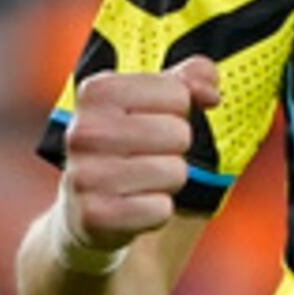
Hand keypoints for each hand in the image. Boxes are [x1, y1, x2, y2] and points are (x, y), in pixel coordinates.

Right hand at [60, 57, 220, 250]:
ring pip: (176, 172)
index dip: (178, 110)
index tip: (151, 120)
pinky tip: (132, 205)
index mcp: (96, 91)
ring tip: (139, 180)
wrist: (84, 206)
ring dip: (168, 179)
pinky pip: (162, 210)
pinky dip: (157, 211)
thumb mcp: (155, 100)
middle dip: (175, 148)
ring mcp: (85, 175)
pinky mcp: (95, 216)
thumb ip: (190, 79)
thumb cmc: (129, 143)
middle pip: (179, 133)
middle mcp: (83, 131)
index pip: (178, 93)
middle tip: (146, 155)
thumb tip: (210, 93)